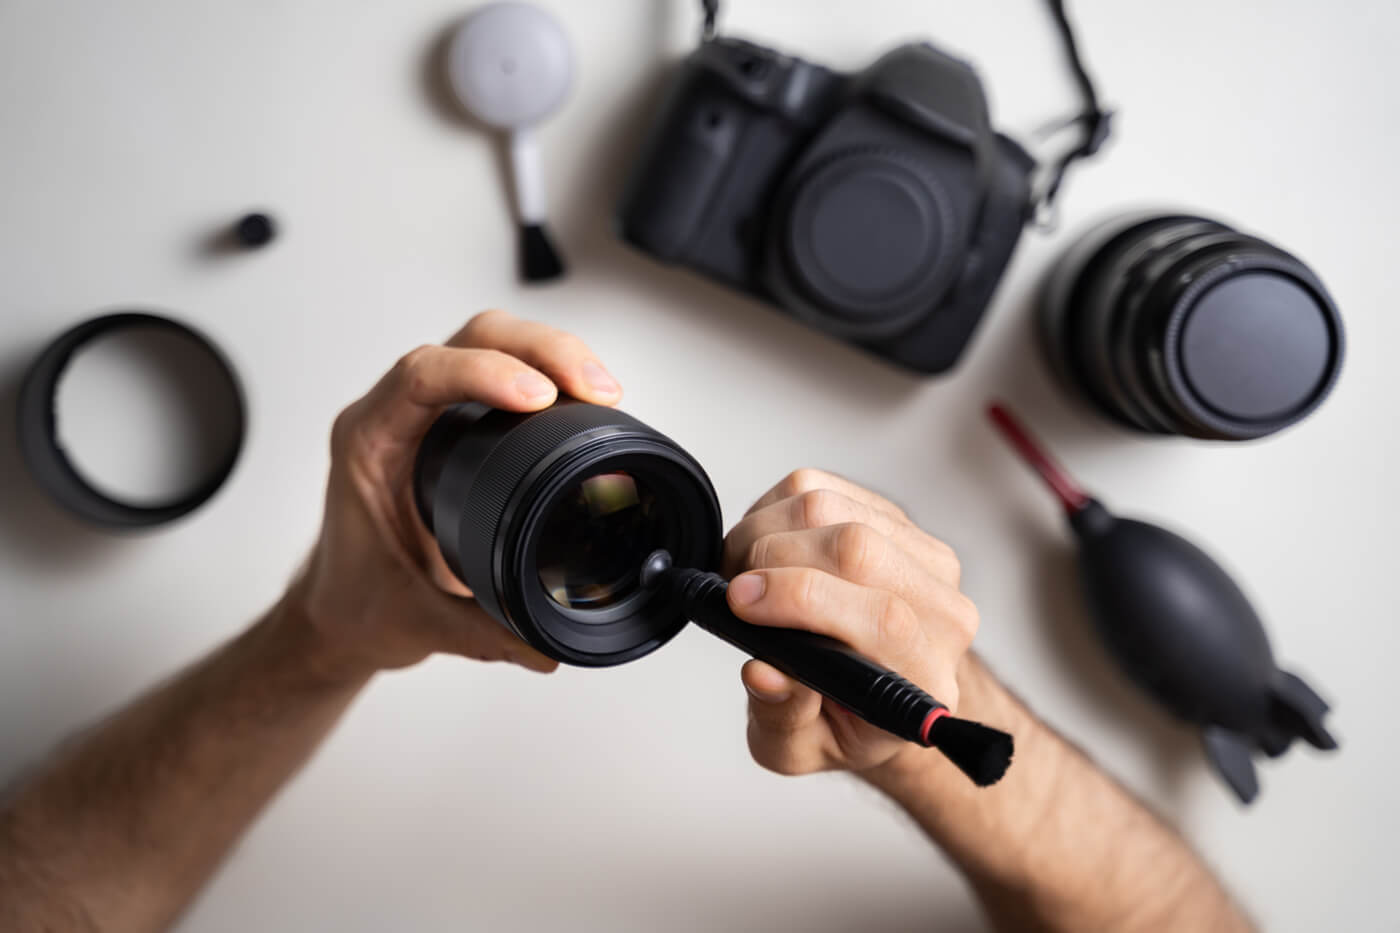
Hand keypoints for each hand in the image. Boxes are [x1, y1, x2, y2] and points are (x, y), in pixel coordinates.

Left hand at [285, 310, 624, 680]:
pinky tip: (581, 394)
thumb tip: (547, 647)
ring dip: (550, 352)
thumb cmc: (356, 603)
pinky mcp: (456, 422)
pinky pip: (503, 367)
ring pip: (491, 341)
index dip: (485, 374)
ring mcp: (426, 413)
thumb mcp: (417, 624)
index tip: (537, 397)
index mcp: (369, 444)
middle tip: (591, 386)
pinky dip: (549, 371)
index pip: (423, 375)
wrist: (339, 611)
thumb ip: (483, 637)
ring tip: (599, 386)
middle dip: (540, 350)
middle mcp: (395, 415)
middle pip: (471, 339)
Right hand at [722, 469, 978, 776]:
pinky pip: (824, 489)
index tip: (739, 603)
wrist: (876, 689)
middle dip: (769, 558)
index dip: (801, 598)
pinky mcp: (897, 522)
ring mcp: (925, 560)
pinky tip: (766, 549)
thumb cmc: (840, 721)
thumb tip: (763, 671)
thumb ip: (781, 718)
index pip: (883, 619)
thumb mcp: (798, 750)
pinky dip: (774, 512)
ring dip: (764, 532)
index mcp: (924, 681)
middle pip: (856, 549)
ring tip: (743, 573)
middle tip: (732, 591)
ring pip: (831, 509)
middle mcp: (941, 614)